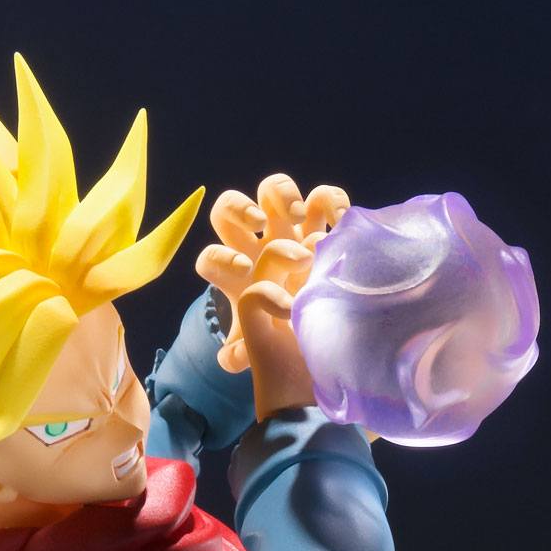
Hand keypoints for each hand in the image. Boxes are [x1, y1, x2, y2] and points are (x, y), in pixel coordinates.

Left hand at [196, 174, 348, 416]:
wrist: (319, 319)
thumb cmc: (285, 330)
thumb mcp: (264, 343)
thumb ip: (245, 351)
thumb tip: (232, 359)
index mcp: (237, 274)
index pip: (211, 259)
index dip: (221, 259)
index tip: (244, 272)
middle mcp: (256, 244)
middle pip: (228, 208)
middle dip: (240, 210)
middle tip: (262, 227)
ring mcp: (286, 229)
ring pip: (271, 190)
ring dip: (282, 195)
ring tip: (298, 217)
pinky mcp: (320, 222)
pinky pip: (321, 197)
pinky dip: (330, 200)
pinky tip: (339, 221)